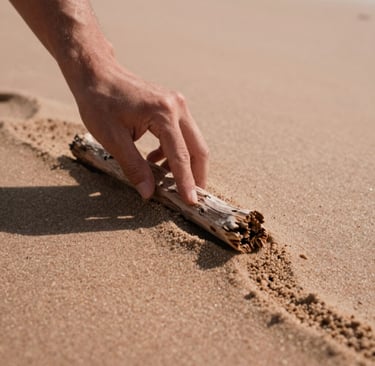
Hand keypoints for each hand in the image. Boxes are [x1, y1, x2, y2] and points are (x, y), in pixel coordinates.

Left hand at [68, 59, 208, 204]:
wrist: (97, 73)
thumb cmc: (100, 103)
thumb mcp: (112, 139)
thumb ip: (134, 166)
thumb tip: (148, 192)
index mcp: (163, 114)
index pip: (180, 156)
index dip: (186, 182)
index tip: (191, 202)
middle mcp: (177, 107)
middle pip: (198, 148)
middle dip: (197, 175)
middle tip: (191, 196)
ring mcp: (178, 104)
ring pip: (193, 142)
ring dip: (185, 164)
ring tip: (168, 181)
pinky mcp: (173, 106)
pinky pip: (182, 135)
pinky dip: (174, 152)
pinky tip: (155, 160)